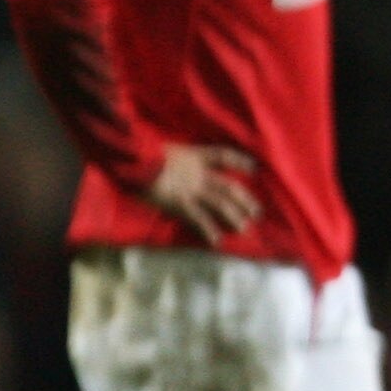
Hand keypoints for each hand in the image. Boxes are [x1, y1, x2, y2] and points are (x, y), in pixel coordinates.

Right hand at [142, 143, 260, 243]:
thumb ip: (173, 158)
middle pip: (228, 186)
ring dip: (233, 216)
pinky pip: (198, 217)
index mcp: (194, 156)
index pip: (223, 155)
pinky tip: (216, 240)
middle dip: (244, 200)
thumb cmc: (142, 152)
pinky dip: (208, 229)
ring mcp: (191, 188)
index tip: (253, 168)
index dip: (239, 161)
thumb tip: (174, 161)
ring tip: (244, 229)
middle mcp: (198, 173)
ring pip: (219, 203)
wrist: (133, 158)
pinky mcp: (180, 202)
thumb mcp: (162, 150)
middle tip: (257, 212)